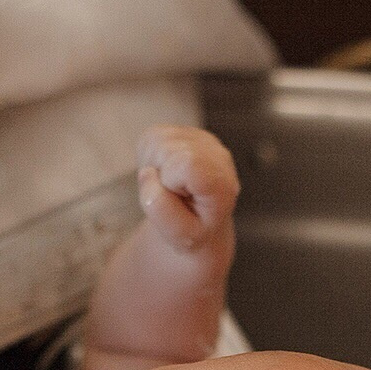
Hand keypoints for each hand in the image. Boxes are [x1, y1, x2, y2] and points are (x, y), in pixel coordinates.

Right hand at [136, 124, 238, 251]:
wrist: (201, 221)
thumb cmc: (195, 230)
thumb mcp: (181, 237)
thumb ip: (163, 211)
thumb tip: (147, 173)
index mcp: (222, 183)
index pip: (189, 162)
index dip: (170, 179)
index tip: (178, 195)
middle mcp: (217, 154)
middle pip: (167, 149)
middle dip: (158, 175)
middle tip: (172, 194)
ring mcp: (201, 138)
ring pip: (157, 140)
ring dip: (153, 166)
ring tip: (170, 186)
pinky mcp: (185, 131)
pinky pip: (151, 137)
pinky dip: (150, 158)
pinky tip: (165, 173)